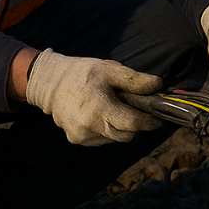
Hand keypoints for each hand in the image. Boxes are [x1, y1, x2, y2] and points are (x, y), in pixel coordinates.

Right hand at [25, 48, 163, 145]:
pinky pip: (101, 138)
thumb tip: (158, 86)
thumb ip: (135, 80)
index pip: (132, 123)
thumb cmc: (83, 73)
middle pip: (126, 135)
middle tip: (138, 111)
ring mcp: (82, 135)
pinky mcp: (76, 139)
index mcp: (100, 107)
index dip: (148, 122)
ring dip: (120, 127)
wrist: (50, 83)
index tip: (157, 118)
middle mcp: (89, 126)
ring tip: (114, 108)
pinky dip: (107, 129)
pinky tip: (99, 114)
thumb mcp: (110, 69)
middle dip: (136, 125)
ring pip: (114, 138)